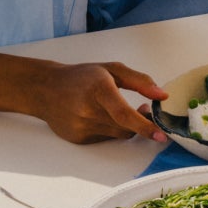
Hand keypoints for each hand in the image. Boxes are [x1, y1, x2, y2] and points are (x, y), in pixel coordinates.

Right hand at [35, 61, 169, 144]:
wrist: (45, 89)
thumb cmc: (82, 76)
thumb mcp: (112, 69)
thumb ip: (140, 81)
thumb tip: (163, 96)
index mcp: (98, 89)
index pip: (124, 114)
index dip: (144, 125)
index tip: (161, 134)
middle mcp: (88, 111)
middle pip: (125, 127)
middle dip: (141, 123)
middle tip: (145, 110)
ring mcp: (81, 127)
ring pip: (118, 135)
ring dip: (127, 126)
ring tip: (122, 110)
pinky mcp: (78, 139)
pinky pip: (105, 138)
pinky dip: (111, 130)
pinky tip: (102, 116)